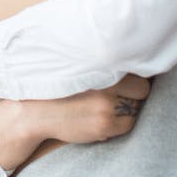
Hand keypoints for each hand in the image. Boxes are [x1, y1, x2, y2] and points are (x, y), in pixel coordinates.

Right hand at [0, 74, 151, 171]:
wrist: (34, 113)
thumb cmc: (53, 89)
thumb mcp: (72, 69)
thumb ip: (96, 62)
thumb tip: (118, 50)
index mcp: (99, 68)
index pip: (137, 70)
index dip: (133, 77)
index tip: (128, 79)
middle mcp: (106, 87)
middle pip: (142, 90)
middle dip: (134, 93)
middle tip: (121, 94)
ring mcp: (106, 108)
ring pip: (134, 108)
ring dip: (126, 108)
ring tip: (106, 106)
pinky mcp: (104, 126)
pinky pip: (128, 125)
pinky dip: (119, 123)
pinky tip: (103, 118)